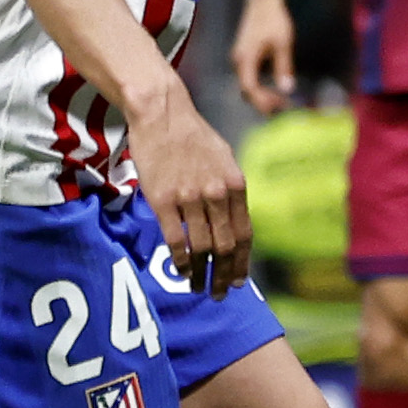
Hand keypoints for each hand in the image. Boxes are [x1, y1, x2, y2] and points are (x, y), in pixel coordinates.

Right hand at [129, 97, 248, 296]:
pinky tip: (180, 270)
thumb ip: (229, 190)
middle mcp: (217, 195)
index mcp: (236, 186)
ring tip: (198, 287)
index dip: (242, 261)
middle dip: (224, 274)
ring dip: (201, 273)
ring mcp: (190, 198)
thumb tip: (232, 217)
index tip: (239, 280)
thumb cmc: (193, 136)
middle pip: (226, 246)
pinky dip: (180, 259)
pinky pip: (175, 237)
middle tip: (220, 293)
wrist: (163, 114)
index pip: (245, 234)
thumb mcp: (224, 160)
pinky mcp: (163, 199)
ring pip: (201, 246)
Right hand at [232, 0, 301, 112]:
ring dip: (262, 96)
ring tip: (282, 103)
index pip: (249, 88)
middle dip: (263, 102)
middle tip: (284, 109)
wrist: (262, 2)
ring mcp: (239, 60)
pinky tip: (275, 91)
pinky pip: (249, 78)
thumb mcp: (283, 43)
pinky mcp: (244, 58)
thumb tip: (287, 89)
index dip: (262, 101)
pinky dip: (260, 88)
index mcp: (245, 59)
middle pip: (246, 90)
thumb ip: (284, 67)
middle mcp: (238, 62)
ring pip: (247, 85)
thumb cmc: (274, 20)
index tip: (278, 108)